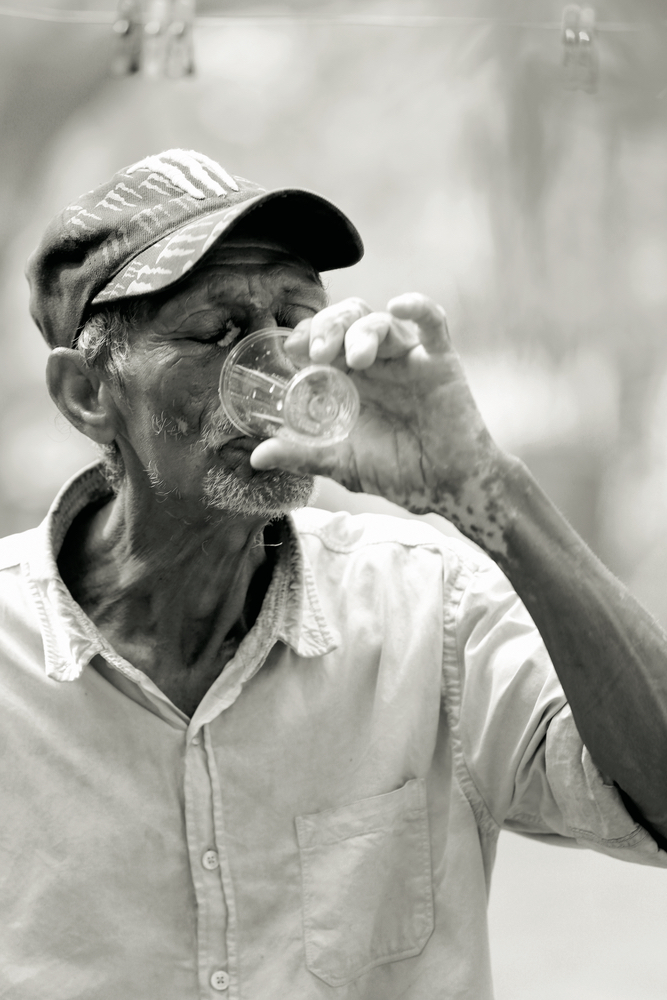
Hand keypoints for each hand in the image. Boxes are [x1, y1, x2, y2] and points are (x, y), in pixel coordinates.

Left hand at [251, 293, 504, 541]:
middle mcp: (377, 362)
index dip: (307, 334)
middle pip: (348, 320)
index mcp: (350, 378)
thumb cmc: (398, 471)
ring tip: (355, 358)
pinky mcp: (440, 362)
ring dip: (362, 331)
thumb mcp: (341, 462)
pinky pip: (433, 323)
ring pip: (382, 322)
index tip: (292, 349)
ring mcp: (408, 358)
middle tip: (318, 352)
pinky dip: (418, 307)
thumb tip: (258, 456)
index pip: (323, 337)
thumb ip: (302, 455)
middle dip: (329, 328)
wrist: (445, 487)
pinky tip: (399, 306)